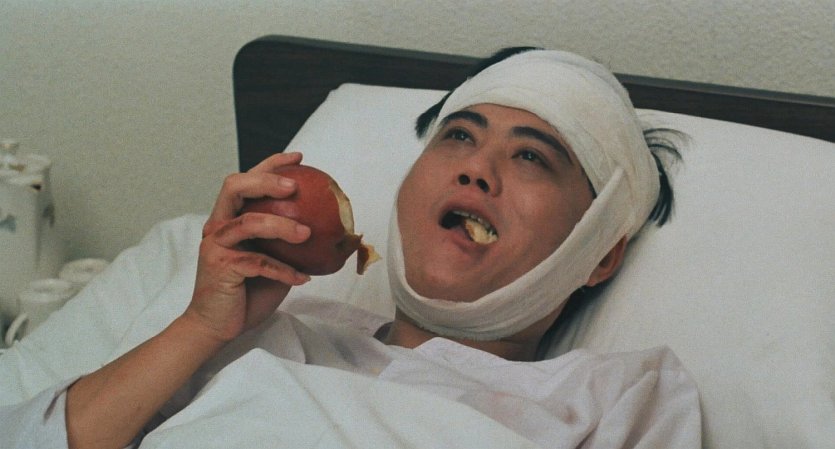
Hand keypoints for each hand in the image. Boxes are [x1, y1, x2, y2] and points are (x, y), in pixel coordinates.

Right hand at [185, 151, 310, 342]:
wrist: (216, 326)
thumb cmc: (246, 292)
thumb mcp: (273, 262)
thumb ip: (287, 243)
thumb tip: (327, 231)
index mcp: (229, 218)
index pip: (246, 181)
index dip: (271, 165)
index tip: (298, 158)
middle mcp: (218, 226)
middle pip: (234, 187)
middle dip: (265, 180)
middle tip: (294, 187)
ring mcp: (216, 245)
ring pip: (248, 222)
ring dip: (281, 225)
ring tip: (307, 233)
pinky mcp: (220, 267)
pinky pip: (258, 262)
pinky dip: (284, 270)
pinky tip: (303, 278)